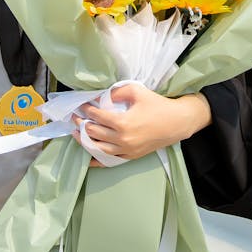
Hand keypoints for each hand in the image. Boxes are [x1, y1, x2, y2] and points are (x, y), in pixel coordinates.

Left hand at [73, 82, 210, 164]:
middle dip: (82, 124)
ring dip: (86, 141)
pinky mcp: (132, 156)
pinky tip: (88, 157)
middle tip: (74, 118)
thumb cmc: (157, 105)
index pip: (97, 116)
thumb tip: (101, 95)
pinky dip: (98, 159)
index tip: (80, 105)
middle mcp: (122, 139)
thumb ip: (116, 91)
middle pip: (95, 133)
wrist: (177, 123)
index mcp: (122, 123)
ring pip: (99, 149)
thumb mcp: (136, 92)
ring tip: (76, 133)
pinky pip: (110, 160)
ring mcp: (127, 150)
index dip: (87, 110)